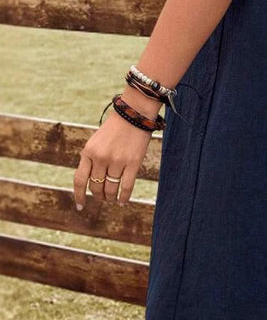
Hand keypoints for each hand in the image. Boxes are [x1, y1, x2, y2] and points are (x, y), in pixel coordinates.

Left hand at [73, 95, 156, 209]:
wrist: (134, 113)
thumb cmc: (114, 128)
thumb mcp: (96, 142)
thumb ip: (90, 159)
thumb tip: (90, 183)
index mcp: (88, 152)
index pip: (80, 180)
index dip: (79, 196)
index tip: (80, 206)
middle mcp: (101, 158)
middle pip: (96, 186)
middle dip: (98, 195)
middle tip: (102, 197)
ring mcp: (117, 161)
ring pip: (111, 189)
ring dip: (110, 197)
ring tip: (112, 199)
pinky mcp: (133, 163)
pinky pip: (126, 186)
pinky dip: (124, 197)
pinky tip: (122, 201)